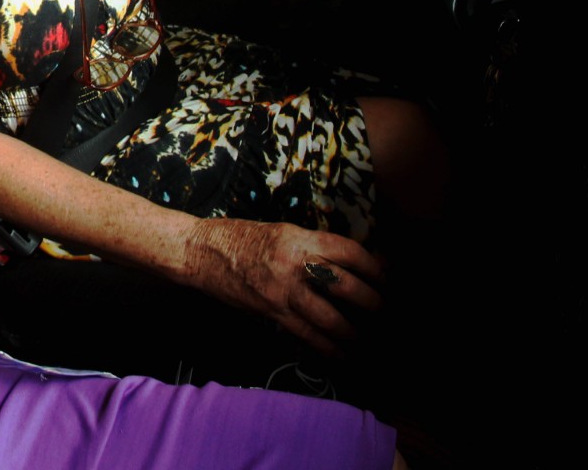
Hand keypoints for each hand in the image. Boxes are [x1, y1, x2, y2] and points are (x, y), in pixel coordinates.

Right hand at [180, 217, 384, 354]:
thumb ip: (312, 247)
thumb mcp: (281, 232)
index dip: (375, 267)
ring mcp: (282, 290)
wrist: (200, 251)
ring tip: (369, 340)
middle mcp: (294, 262)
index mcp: (299, 237)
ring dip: (354, 332)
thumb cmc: (239, 237)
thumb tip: (348, 264)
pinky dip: (327, 348)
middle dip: (373, 302)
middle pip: (346, 285)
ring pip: (330, 316)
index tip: (387, 278)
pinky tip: (341, 355)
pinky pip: (306, 334)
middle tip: (386, 312)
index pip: (349, 251)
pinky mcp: (271, 311)